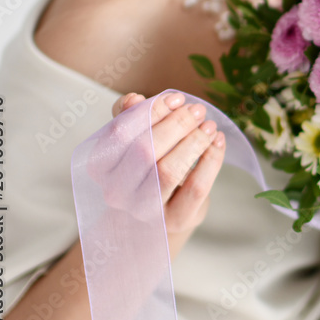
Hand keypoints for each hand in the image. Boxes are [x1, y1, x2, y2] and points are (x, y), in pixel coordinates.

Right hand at [110, 92, 226, 237]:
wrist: (160, 211)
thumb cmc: (146, 167)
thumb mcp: (136, 139)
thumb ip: (131, 116)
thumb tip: (133, 99)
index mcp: (101, 166)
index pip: (120, 133)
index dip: (151, 111)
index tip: (177, 99)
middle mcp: (116, 192)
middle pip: (145, 151)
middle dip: (177, 125)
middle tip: (198, 110)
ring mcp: (144, 210)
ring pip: (169, 171)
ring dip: (195, 141)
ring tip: (210, 126)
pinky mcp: (175, 220)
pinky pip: (196, 188)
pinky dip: (212, 160)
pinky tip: (218, 141)